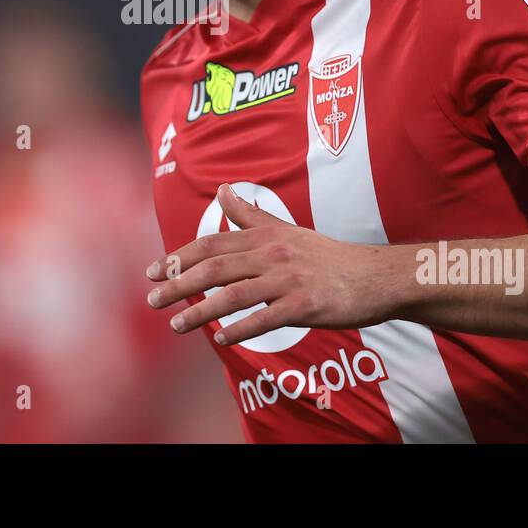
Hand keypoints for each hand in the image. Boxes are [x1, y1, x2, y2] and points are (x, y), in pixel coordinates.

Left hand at [144, 183, 402, 345]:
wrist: (377, 277)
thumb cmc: (328, 257)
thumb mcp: (287, 229)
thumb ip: (250, 214)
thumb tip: (222, 188)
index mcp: (265, 235)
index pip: (211, 244)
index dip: (178, 257)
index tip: (152, 271)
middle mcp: (273, 253)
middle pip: (214, 268)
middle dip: (177, 283)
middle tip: (151, 299)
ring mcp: (289, 279)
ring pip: (234, 294)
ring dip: (200, 310)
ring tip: (176, 325)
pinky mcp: (307, 304)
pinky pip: (266, 317)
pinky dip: (241, 328)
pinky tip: (221, 338)